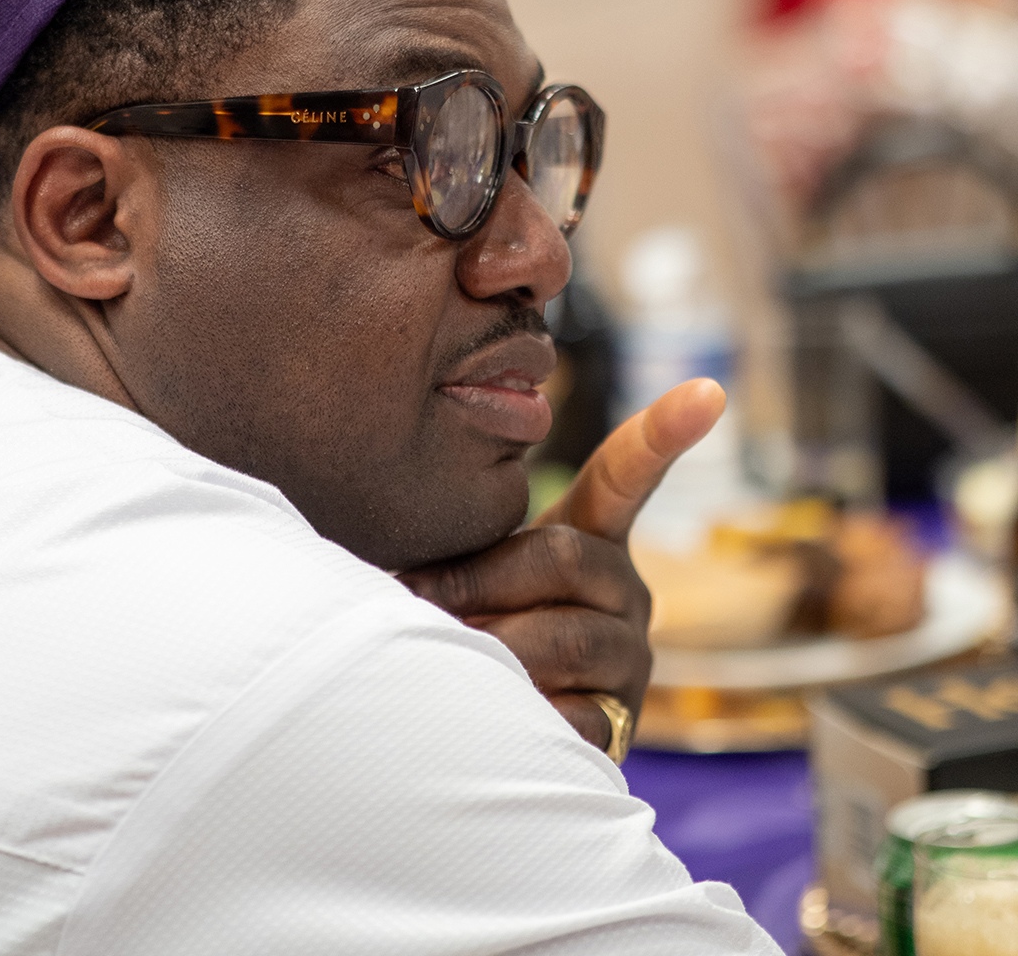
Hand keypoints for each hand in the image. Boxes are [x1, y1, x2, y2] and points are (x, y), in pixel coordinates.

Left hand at [401, 378, 725, 751]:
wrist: (488, 726)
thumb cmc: (465, 623)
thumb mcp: (465, 567)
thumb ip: (457, 543)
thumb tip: (410, 569)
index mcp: (590, 538)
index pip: (626, 475)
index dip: (665, 431)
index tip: (707, 391)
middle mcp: (625, 591)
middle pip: (566, 558)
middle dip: (482, 578)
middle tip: (420, 597)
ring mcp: (629, 660)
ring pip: (568, 637)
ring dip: (494, 647)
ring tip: (447, 655)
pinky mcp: (620, 726)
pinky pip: (573, 713)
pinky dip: (520, 712)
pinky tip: (497, 714)